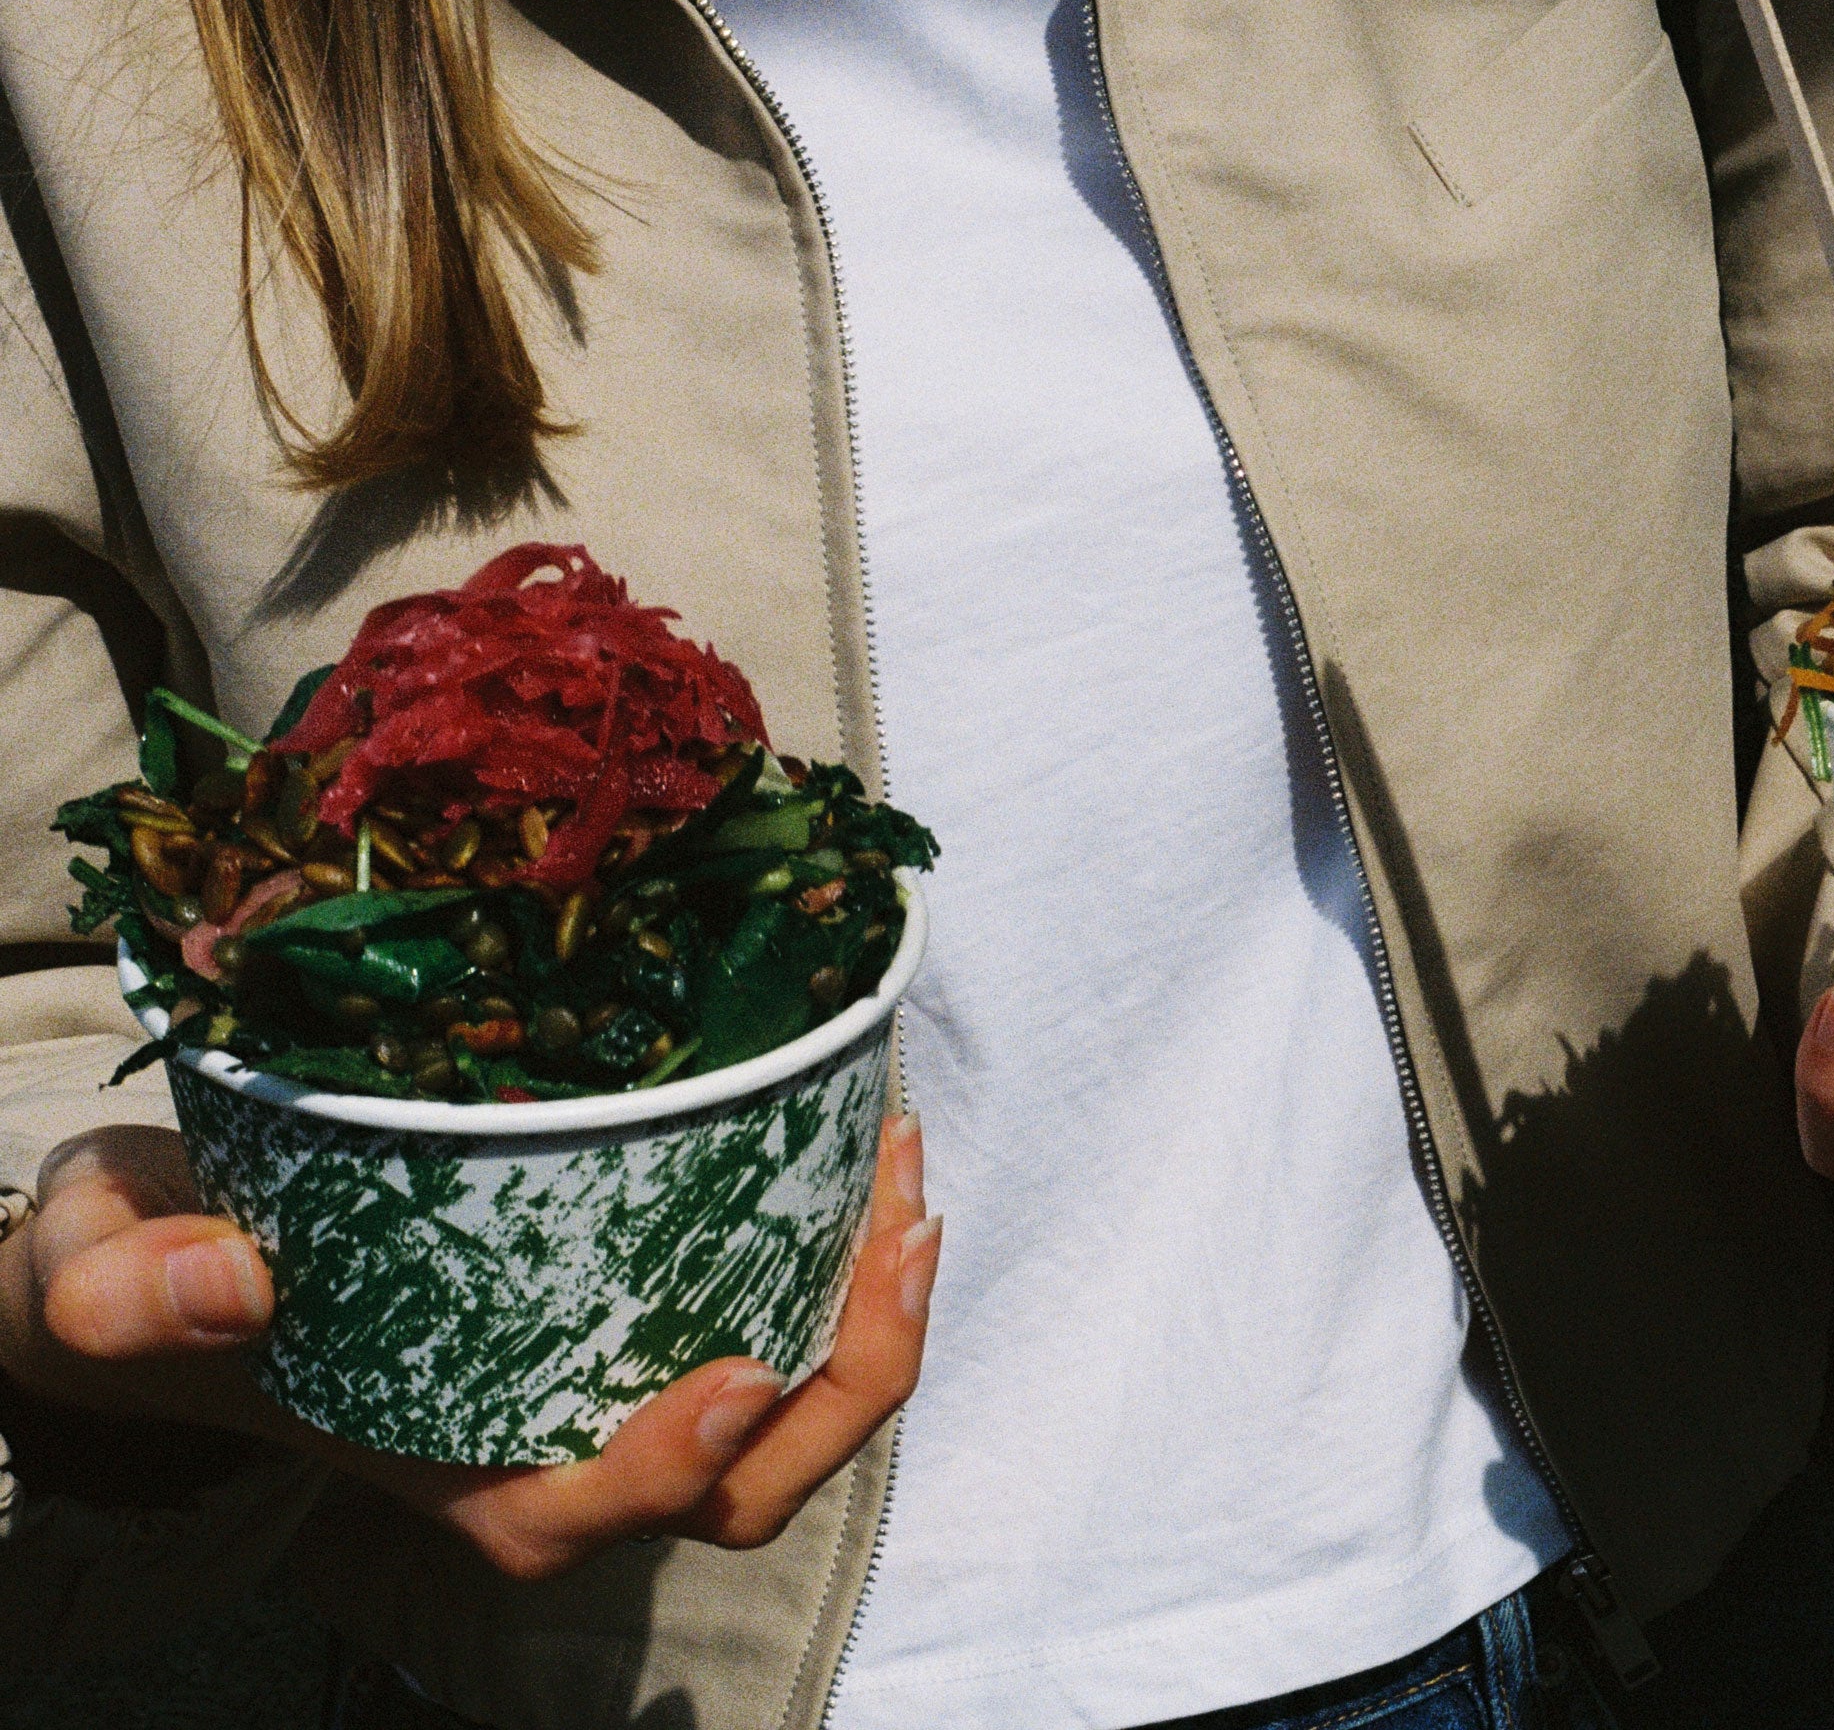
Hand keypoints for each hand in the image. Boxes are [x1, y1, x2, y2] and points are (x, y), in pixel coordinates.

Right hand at [0, 1114, 939, 1576]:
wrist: (172, 1244)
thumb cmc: (144, 1272)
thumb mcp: (97, 1271)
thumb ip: (124, 1291)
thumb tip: (224, 1284)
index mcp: (443, 1471)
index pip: (577, 1513)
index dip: (668, 1469)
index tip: (737, 1373)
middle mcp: (549, 1441)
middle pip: (741, 1477)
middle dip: (845, 1377)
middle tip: (902, 1231)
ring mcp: (606, 1374)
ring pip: (786, 1402)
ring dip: (871, 1309)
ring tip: (909, 1176)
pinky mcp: (633, 1295)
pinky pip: (769, 1304)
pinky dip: (833, 1249)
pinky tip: (863, 1146)